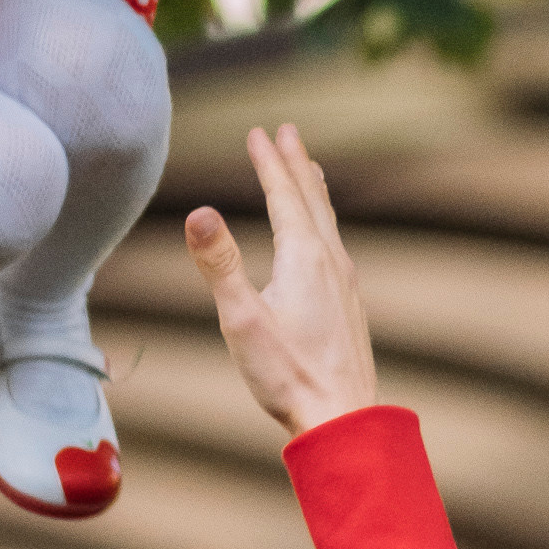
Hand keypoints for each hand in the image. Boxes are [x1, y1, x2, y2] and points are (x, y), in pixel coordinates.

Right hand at [184, 123, 378, 435]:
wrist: (342, 417)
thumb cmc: (288, 374)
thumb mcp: (241, 319)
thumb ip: (219, 264)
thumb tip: (198, 212)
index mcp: (304, 258)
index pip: (283, 196)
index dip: (268, 162)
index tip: (258, 133)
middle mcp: (331, 262)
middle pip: (312, 200)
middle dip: (296, 163)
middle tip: (288, 131)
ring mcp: (346, 283)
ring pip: (329, 222)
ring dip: (315, 190)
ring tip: (310, 170)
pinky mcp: (351, 305)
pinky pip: (337, 246)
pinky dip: (325, 223)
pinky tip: (325, 240)